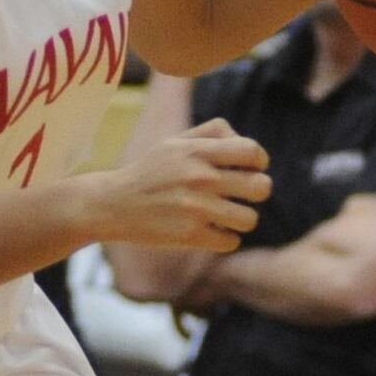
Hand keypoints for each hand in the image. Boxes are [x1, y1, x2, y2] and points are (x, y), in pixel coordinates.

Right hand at [99, 118, 270, 251]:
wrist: (114, 204)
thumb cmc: (152, 171)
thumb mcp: (175, 142)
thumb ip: (213, 134)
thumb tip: (248, 149)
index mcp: (196, 151)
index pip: (251, 151)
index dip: (259, 160)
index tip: (250, 168)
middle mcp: (198, 177)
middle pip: (261, 187)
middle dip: (257, 190)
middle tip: (242, 193)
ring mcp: (195, 209)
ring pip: (250, 219)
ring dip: (241, 218)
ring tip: (226, 214)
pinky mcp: (190, 236)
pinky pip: (231, 241)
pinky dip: (224, 238)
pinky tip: (209, 230)